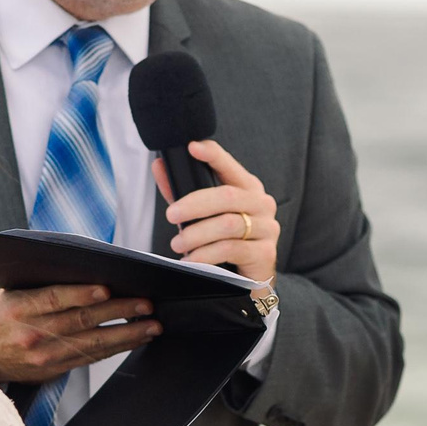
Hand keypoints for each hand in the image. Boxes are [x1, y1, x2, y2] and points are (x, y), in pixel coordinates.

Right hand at [0, 284, 158, 384]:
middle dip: (118, 313)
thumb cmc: (1, 314)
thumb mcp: (11, 292)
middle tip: (146, 304)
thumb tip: (86, 270)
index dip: (82, 294)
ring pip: (91, 344)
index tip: (108, 289)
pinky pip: (90, 358)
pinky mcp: (53, 370)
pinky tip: (134, 340)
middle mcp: (32, 334)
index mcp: (18, 308)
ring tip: (151, 326)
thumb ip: (42, 284)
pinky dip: (115, 348)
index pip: (54, 299)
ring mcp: (44, 355)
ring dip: (126, 335)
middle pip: (81, 321)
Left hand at [155, 140, 278, 281]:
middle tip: (172, 215)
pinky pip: (231, 249)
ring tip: (178, 243)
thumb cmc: (226, 241)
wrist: (250, 278)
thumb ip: (183, 192)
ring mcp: (267, 228)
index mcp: (247, 188)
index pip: (229, 165)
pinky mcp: (265, 252)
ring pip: (227, 224)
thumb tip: (159, 166)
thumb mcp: (204, 216)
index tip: (192, 147)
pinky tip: (192, 259)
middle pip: (226, 196)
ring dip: (197, 234)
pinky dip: (206, 254)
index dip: (213, 155)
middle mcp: (261, 204)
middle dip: (194, 204)